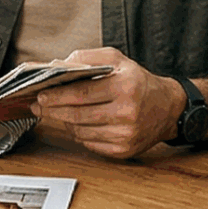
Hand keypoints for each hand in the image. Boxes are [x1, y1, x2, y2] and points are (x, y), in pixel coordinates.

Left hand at [31, 48, 179, 158]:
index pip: (81, 93)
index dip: (57, 96)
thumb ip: (88, 57)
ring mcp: (125, 135)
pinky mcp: (123, 150)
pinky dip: (79, 133)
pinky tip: (79, 123)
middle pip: (77, 115)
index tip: (41, 95)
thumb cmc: (140, 83)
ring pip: (80, 131)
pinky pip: (89, 143)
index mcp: (125, 87)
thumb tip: (59, 65)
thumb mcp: (118, 60)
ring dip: (65, 121)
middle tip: (39, 105)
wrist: (168, 109)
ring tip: (59, 111)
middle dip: (53, 110)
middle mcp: (127, 112)